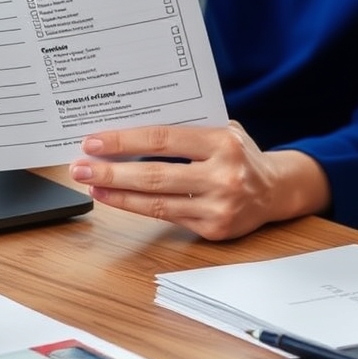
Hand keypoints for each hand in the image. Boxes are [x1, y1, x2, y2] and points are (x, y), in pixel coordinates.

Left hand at [69, 121, 330, 240]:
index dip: (126, 141)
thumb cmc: (240, 154)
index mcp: (223, 142)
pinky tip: (115, 200)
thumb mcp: (222, 130)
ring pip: (156, 202)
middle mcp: (223, 175)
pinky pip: (166, 217)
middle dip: (112, 172)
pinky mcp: (213, 229)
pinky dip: (136, 208)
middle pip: (155, 175)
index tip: (95, 141)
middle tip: (80, 167)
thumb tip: (131, 129)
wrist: (276, 190)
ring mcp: (219, 206)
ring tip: (90, 184)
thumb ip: (187, 129)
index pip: (164, 140)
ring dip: (117, 194)